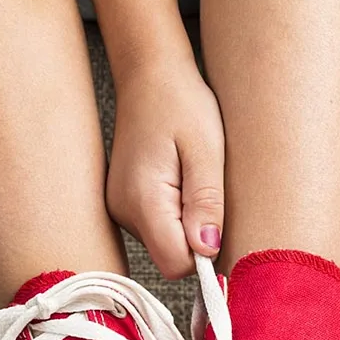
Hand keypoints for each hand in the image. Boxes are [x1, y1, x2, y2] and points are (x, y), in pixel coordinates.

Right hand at [106, 58, 224, 279]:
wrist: (150, 76)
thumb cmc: (181, 104)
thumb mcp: (206, 150)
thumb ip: (206, 202)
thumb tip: (209, 249)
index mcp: (143, 200)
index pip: (176, 263)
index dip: (204, 252)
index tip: (219, 222)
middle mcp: (124, 212)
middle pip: (171, 256)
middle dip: (197, 236)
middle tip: (207, 190)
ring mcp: (120, 209)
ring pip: (166, 243)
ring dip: (187, 223)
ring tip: (193, 179)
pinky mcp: (125, 204)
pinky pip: (158, 228)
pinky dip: (176, 215)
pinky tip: (181, 181)